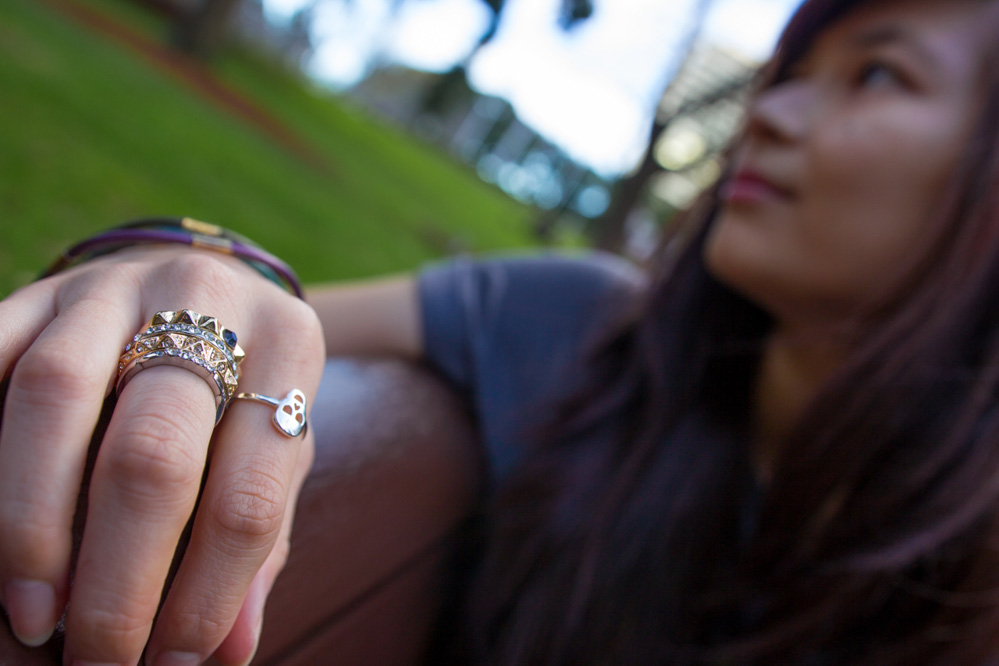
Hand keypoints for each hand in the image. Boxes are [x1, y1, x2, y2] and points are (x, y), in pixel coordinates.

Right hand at [0, 247, 324, 664]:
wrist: (202, 282)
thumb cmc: (245, 386)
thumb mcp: (277, 449)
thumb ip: (261, 539)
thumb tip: (228, 649)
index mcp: (287, 344)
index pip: (249, 493)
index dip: (209, 593)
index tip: (177, 664)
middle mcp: (205, 298)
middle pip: (152, 453)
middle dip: (118, 577)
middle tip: (98, 659)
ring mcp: (113, 288)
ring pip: (52, 398)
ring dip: (32, 523)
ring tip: (34, 615)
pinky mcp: (40, 292)